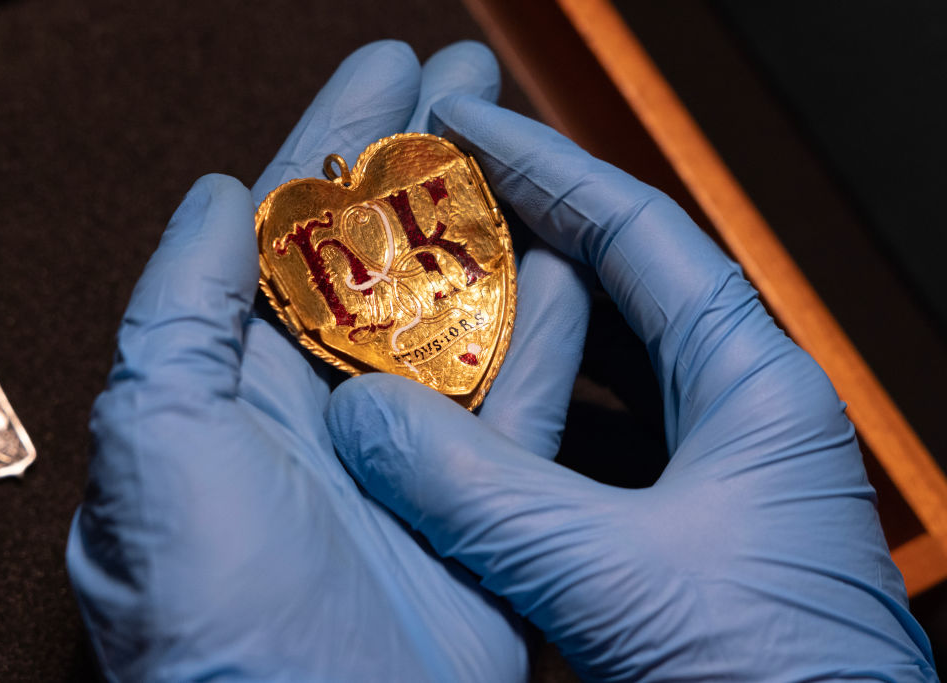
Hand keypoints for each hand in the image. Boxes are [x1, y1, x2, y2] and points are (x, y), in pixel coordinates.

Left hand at [66, 42, 591, 680]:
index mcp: (239, 386)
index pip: (291, 235)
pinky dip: (547, 332)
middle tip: (468, 81)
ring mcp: (406, 453)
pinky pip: (521, 399)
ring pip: (460, 315)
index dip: (339, 143)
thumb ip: (180, 313)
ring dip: (493, 230)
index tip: (387, 67)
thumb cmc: (213, 614)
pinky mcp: (476, 501)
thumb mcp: (157, 442)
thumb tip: (216, 197)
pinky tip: (572, 263)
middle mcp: (324, 410)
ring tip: (527, 149)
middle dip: (426, 164)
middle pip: (385, 258)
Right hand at [325, 96, 937, 679]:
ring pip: (605, 363)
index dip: (544, 167)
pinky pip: (596, 437)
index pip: (640, 230)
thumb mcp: (616, 580)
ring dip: (524, 327)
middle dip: (526, 235)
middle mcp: (742, 409)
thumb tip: (366, 422)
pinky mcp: (686, 522)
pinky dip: (533, 413)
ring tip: (437, 292)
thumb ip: (485, 496)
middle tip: (435, 202)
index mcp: (756, 385)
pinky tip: (476, 411)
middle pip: (621, 282)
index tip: (463, 128)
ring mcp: (716, 467)